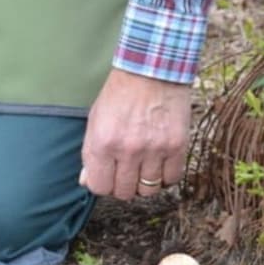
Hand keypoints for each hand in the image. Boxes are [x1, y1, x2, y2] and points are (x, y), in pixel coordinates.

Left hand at [79, 68, 190, 199]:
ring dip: (144, 183)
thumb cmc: (118, 95)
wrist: (150, 72)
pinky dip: (164, 176)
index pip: (99, 187)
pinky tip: (158, 164)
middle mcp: (127, 150)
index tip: (106, 176)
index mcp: (102, 142)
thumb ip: (90, 153)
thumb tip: (87, 181)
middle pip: (124, 192)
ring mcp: (154, 150)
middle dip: (122, 185)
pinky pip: (171, 179)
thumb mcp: (94, 120)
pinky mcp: (177, 147)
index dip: (102, 184)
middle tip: (124, 171)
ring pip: (148, 190)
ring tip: (142, 167)